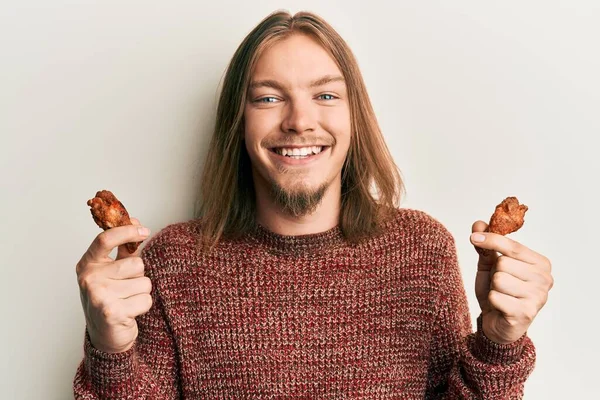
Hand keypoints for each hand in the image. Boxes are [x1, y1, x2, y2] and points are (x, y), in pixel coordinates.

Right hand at [75, 218, 152, 352]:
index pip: (106, 239)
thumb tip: (135, 221)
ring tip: (127, 301)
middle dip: (138, 276)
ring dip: (141, 292)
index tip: (144, 231)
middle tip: (125, 288)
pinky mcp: (112, 312)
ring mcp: (99, 296)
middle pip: (135, 264)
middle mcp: (89, 278)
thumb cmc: (110, 298)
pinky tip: (129, 312)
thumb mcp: (112, 270)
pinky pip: (146, 299)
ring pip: (144, 282)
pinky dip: (143, 306)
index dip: (127, 231)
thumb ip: (123, 247)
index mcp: (88, 264)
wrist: (105, 336)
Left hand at [470, 220, 552, 343]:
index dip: (491, 239)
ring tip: (501, 295)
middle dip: (494, 273)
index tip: (474, 236)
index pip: (512, 245)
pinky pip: (496, 296)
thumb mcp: (489, 265)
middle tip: (500, 284)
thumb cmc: (498, 291)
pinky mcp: (526, 313)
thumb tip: (478, 224)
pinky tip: (501, 307)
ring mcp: (538, 297)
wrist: (497, 323)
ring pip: (499, 279)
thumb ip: (486, 245)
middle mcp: (545, 279)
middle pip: (503, 262)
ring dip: (494, 287)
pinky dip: (492, 301)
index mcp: (540, 263)